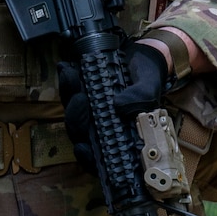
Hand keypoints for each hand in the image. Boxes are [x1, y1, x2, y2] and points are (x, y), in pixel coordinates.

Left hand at [59, 44, 167, 176]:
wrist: (141, 57)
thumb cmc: (147, 80)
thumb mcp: (150, 87)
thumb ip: (141, 97)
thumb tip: (120, 105)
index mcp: (122, 136)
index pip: (102, 158)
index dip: (88, 158)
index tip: (81, 148)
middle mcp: (102, 128)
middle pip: (80, 135)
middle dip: (76, 118)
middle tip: (80, 98)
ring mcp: (89, 114)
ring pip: (72, 114)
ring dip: (68, 96)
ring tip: (72, 77)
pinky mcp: (80, 96)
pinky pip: (68, 94)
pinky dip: (66, 82)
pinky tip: (66, 69)